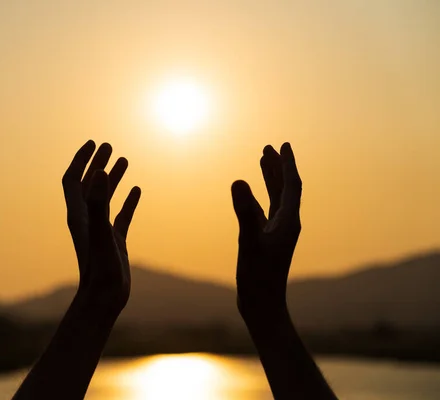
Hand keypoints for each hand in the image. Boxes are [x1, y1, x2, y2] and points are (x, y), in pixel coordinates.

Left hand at [62, 140, 140, 314]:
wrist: (104, 300)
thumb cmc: (100, 270)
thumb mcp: (101, 234)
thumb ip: (98, 203)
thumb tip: (98, 172)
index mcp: (79, 215)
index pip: (73, 181)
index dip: (80, 161)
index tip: (92, 143)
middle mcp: (87, 220)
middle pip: (88, 185)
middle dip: (96, 164)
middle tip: (109, 146)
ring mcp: (101, 231)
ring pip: (105, 198)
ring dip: (112, 178)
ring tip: (124, 159)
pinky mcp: (114, 241)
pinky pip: (121, 215)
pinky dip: (127, 201)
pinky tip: (137, 190)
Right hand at [231, 143, 301, 324]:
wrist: (263, 305)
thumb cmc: (259, 277)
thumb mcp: (250, 241)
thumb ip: (244, 211)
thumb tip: (238, 180)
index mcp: (289, 221)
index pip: (292, 186)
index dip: (287, 164)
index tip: (283, 145)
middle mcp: (287, 224)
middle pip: (285, 188)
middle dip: (278, 166)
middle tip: (270, 147)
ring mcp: (277, 233)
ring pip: (275, 199)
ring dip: (269, 179)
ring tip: (262, 160)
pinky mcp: (267, 241)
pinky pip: (265, 212)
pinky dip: (258, 198)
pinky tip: (249, 194)